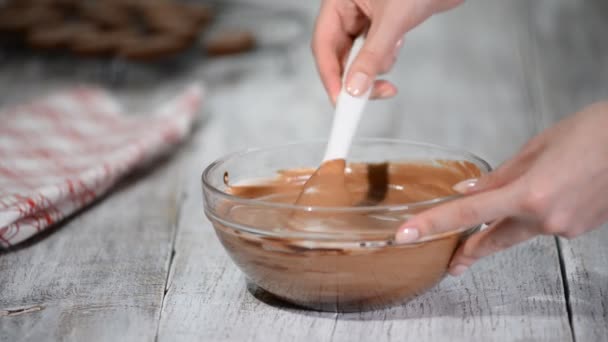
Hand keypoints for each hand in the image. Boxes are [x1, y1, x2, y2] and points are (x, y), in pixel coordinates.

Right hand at [312, 0, 462, 103]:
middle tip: (367, 96)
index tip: (341, 101)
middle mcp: (347, 10)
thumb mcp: (393, 20)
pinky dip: (385, 58)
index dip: (330, 76)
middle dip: (355, 77)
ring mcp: (364, 18)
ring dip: (374, 65)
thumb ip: (373, 55)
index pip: (323, 45)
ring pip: (357, 57)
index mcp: (338, 1)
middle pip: (338, 55)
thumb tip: (356, 87)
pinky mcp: (381, 25)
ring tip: (393, 50)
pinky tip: (398, 43)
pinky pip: (374, 53)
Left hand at [395, 102, 607, 275]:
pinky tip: (550, 192)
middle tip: (454, 263)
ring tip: (526, 192)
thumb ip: (499, 176)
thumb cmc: (594, 132)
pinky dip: (538, 212)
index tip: (408, 235)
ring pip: (524, 229)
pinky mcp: (581, 229)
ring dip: (512, 219)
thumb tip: (468, 193)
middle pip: (497, 238)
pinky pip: (547, 224)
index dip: (435, 224)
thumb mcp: (537, 147)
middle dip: (473, 251)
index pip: (469, 214)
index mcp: (530, 193)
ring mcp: (566, 227)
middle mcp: (547, 218)